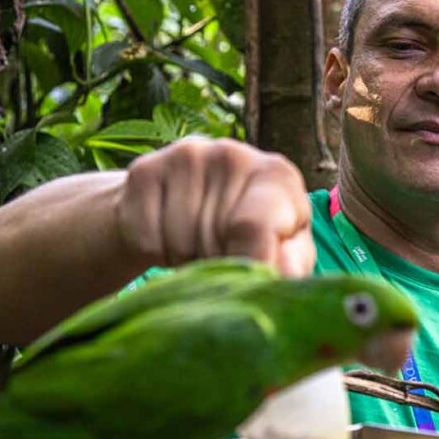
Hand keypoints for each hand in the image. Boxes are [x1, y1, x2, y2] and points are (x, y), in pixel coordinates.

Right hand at [116, 138, 315, 276]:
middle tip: (223, 259)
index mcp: (277, 174)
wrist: (190, 205)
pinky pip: (146, 239)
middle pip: (213, 242)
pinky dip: (155, 254)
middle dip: (216, 265)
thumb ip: (292, 262)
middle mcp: (234, 154)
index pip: (254, 228)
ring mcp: (187, 156)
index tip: (242, 284)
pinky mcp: (146, 169)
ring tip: (199, 249)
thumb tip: (287, 273)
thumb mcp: (283, 250)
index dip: (246, 265)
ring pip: (178, 243)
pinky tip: (171, 240)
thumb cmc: (252, 235)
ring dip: (186, 261)